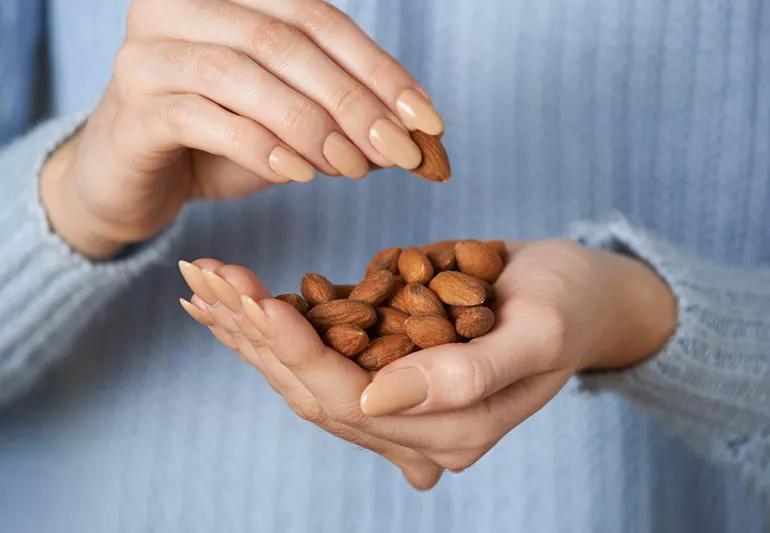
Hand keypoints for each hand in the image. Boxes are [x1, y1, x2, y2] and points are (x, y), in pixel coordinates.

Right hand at [41, 0, 442, 258]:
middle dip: (354, 100)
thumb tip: (414, 139)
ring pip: (246, 73)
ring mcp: (149, 52)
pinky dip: (261, 147)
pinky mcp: (133, 106)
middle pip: (286, 40)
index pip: (317, 17)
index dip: (379, 68)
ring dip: (313, 125)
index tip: (428, 121)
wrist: (132, 179)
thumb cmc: (216, 143)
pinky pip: (206, 118)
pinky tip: (300, 175)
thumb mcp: (289, 127)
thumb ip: (342, 122)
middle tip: (401, 152)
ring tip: (354, 169)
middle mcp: (181, 7)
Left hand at [177, 240, 675, 487]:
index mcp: (449, 432)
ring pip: (304, 371)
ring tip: (203, 281)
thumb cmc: (571, 308)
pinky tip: (237, 292)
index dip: (299, 354)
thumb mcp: (538, 334)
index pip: (350, 403)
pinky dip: (275, 318)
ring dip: (250, 328)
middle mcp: (412, 425)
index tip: (257, 300)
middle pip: (310, 390)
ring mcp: (396, 396)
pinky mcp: (387, 359)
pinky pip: (321, 344)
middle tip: (206, 280)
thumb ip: (468, 376)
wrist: (582, 293)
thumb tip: (378, 399)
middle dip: (254, 336)